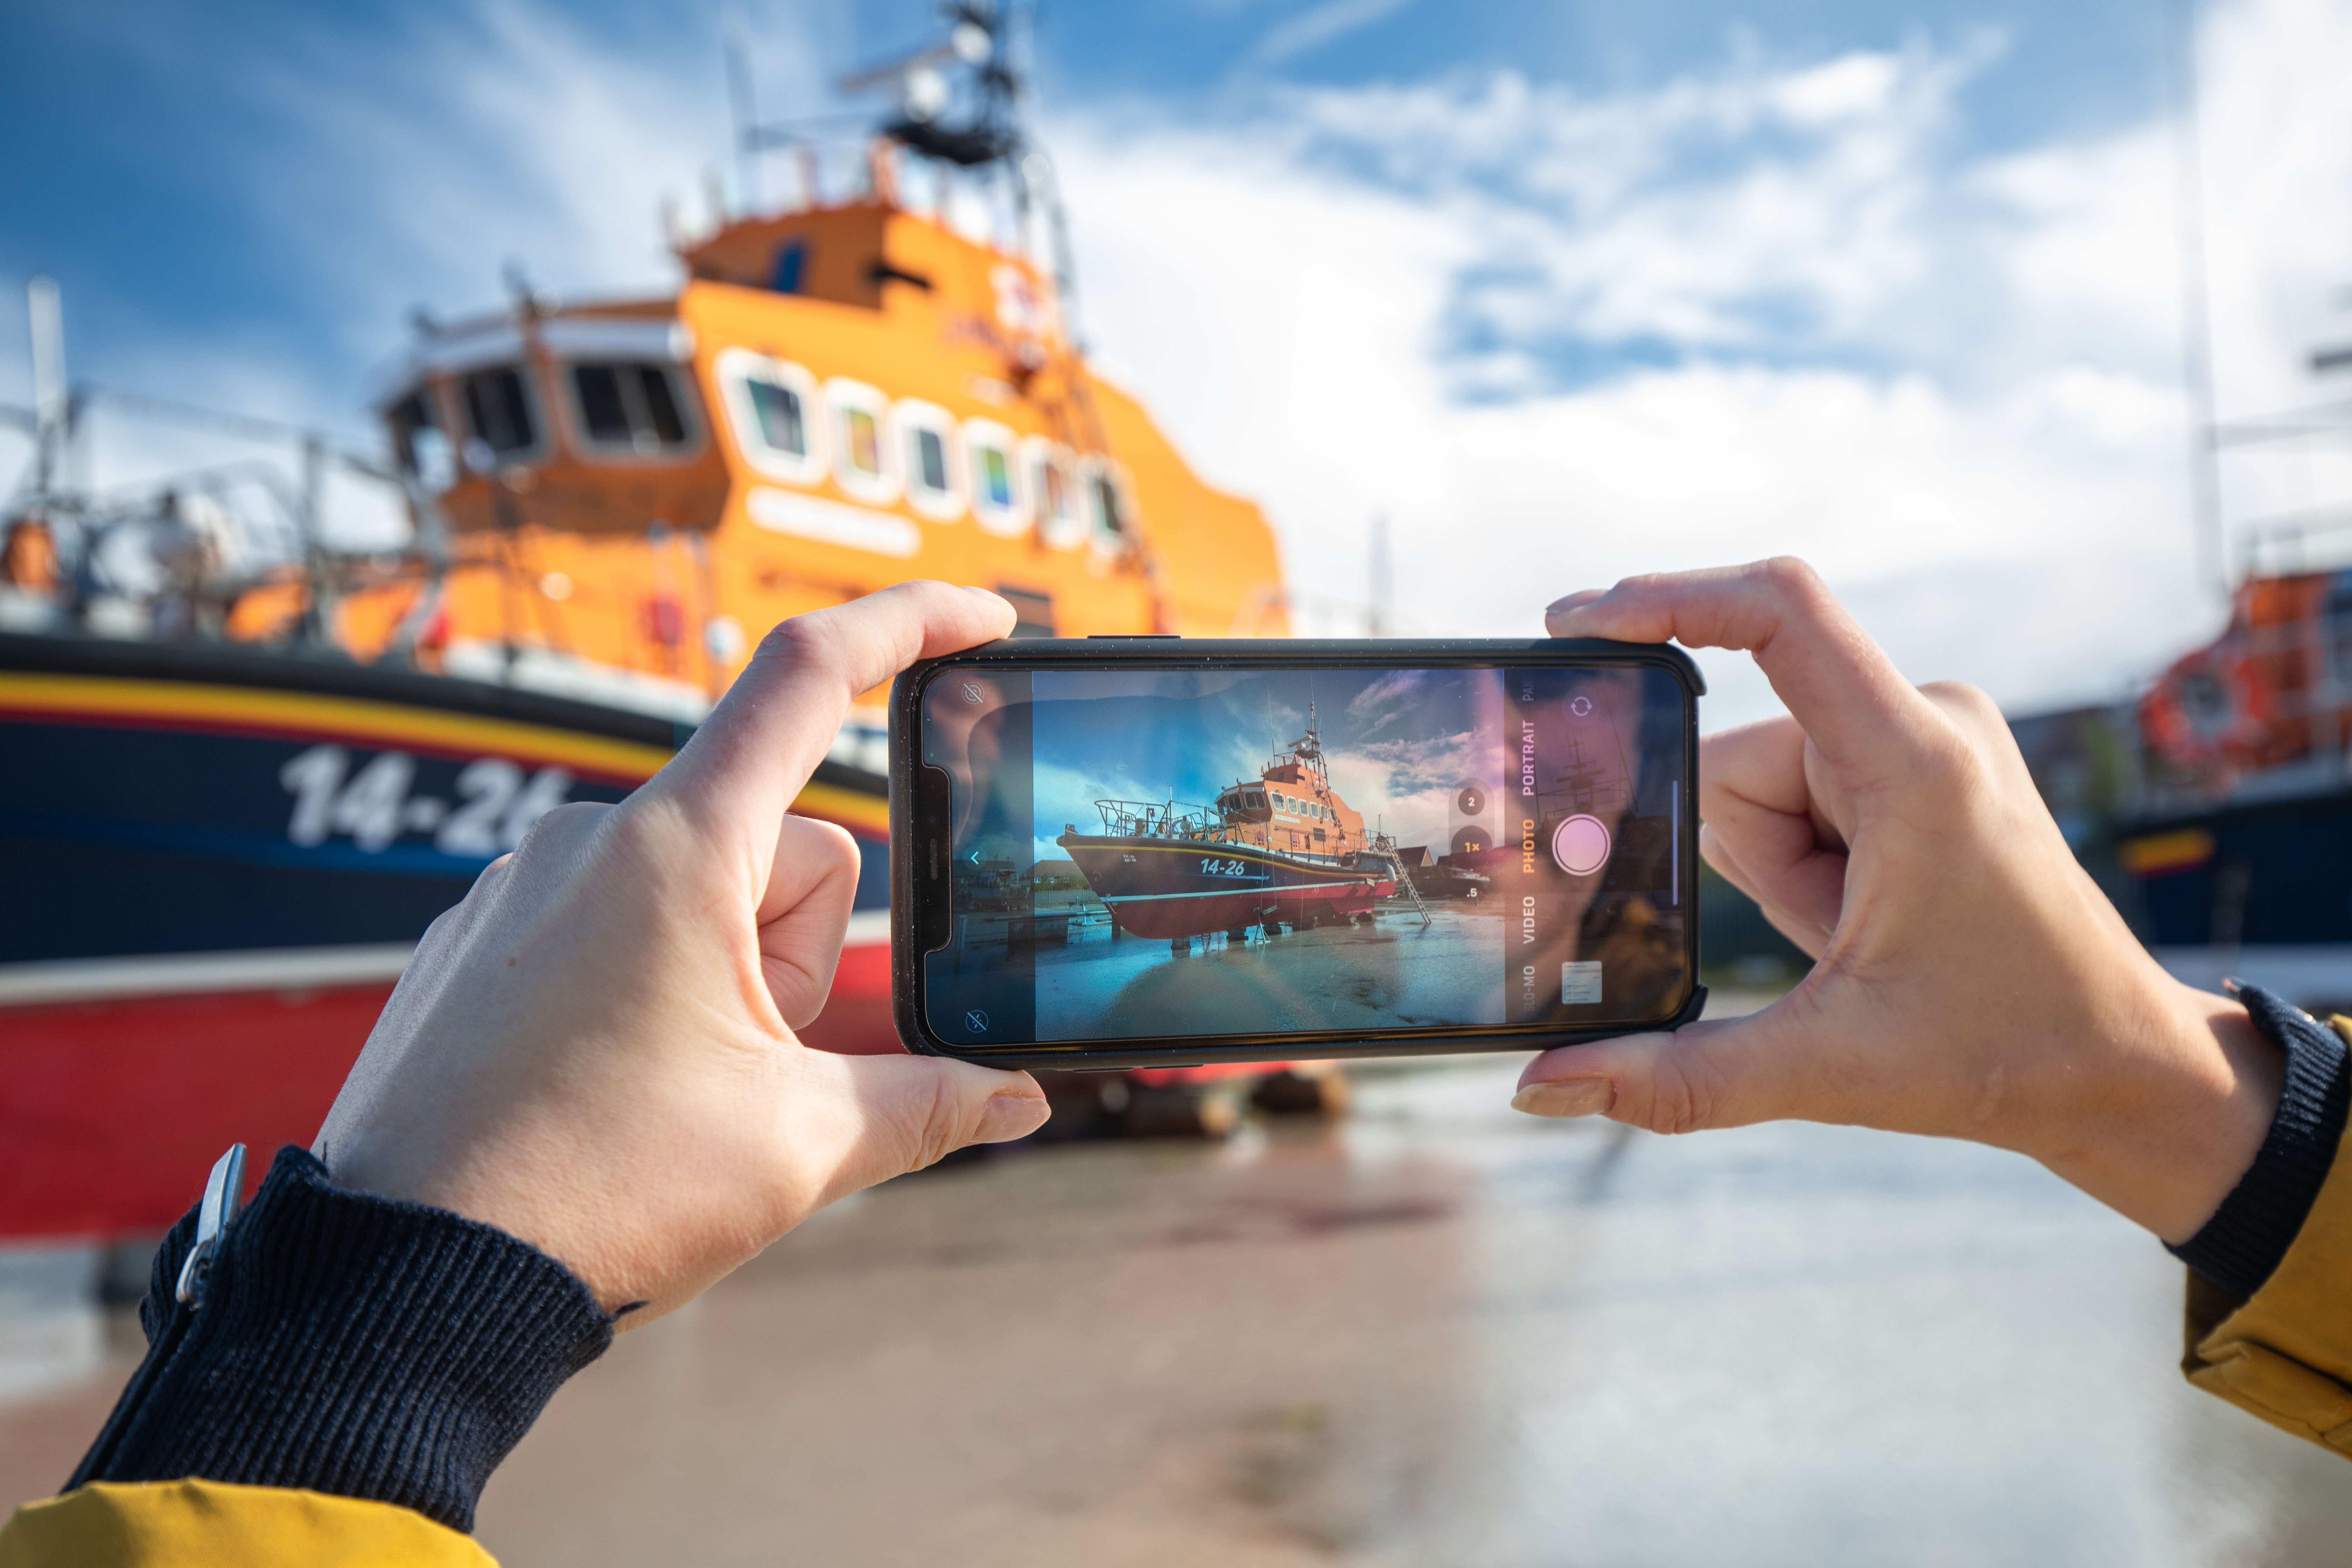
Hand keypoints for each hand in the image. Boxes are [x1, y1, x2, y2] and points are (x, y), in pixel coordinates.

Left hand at [314, 583, 1047, 1321]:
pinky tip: (608, 1092)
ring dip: (726, 979)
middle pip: (777, 848)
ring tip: (666, 1096)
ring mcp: (519, 891)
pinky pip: (609, 929)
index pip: (809, 678)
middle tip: (752, 1069)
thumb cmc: (596, 1201)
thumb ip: (928, 1104)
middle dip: (802, 950)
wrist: (402, 1286)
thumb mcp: (798, 1148)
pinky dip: (647, 991)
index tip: (980, 615)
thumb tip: (1018, 1098)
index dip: (909, 625)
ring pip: (695, 897)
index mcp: (675, 853)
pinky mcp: (476, 946)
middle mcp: (587, 842)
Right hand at [1514, 558, 2278, 1243]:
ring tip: (1858, 937)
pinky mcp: (1920, 763)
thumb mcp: (1830, 1067)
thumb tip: (1543, 1090)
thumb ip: (1680, 1079)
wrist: (2124, 1067)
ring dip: (1781, 872)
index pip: (1778, 615)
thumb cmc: (2008, 1051)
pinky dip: (1804, 866)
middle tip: (1836, 938)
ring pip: (1761, 787)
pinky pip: (1799, 797)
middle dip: (1754, 864)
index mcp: (1914, 760)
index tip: (1575, 624)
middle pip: (1740, 758)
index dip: (1667, 598)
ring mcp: (1925, 737)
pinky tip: (1864, 921)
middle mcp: (1925, 721)